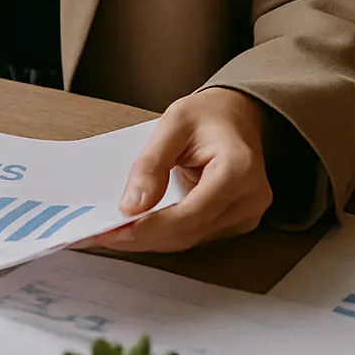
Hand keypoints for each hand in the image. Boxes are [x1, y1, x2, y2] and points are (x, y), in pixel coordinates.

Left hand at [82, 88, 274, 254]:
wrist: (237, 115)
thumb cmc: (208, 115)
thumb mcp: (173, 122)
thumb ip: (151, 163)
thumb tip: (132, 206)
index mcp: (239, 170)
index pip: (191, 214)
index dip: (152, 227)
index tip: (116, 231)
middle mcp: (250, 198)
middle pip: (189, 232)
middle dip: (144, 236)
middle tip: (104, 234)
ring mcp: (247, 214)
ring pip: (190, 239)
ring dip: (151, 238)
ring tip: (115, 232)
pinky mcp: (237, 222)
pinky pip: (196, 234)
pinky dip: (166, 233)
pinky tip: (140, 227)